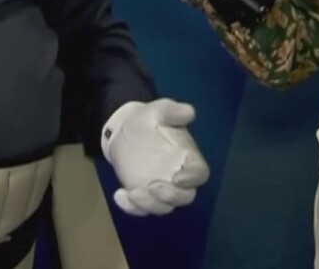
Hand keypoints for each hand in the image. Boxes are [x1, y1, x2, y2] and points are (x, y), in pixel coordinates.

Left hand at [101, 98, 209, 215]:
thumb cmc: (148, 120)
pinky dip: (131, 208)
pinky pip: (141, 210)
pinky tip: (119, 194)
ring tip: (132, 192)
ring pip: (164, 207)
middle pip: (185, 197)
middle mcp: (179, 178)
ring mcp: (161, 190)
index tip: (177, 178)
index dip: (192, 179)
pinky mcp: (144, 196)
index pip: (199, 173)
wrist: (125, 130)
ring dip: (150, 205)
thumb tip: (189, 112)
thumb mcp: (159, 110)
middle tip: (153, 186)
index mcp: (188, 158)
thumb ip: (173, 111)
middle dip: (171, 196)